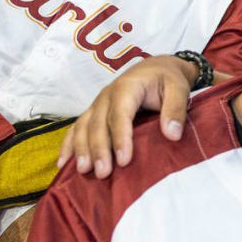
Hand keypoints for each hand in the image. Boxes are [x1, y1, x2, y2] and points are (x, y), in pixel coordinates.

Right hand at [59, 53, 196, 176]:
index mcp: (127, 87)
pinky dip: (69, 145)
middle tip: (103, 173)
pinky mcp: (94, 112)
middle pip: (98, 123)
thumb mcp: (179, 88)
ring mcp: (97, 104)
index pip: (120, 114)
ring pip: (83, 127)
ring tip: (83, 171)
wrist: (157, 68)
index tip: (124, 160)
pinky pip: (77, 128)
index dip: (120, 138)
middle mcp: (107, 95)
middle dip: (98, 149)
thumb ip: (175, 109)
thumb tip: (172, 134)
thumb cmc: (168, 79)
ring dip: (81, 149)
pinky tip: (63, 164)